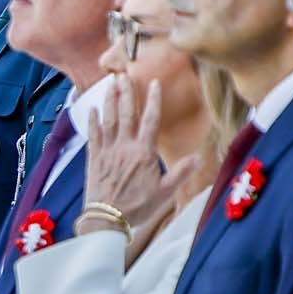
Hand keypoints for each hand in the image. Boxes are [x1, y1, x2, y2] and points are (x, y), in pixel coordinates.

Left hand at [81, 71, 199, 242]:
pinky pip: (93, 135)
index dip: (153, 100)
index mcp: (144, 153)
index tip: (154, 83)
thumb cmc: (138, 207)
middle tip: (125, 74)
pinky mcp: (94, 158)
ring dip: (109, 100)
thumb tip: (200, 157)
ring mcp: (108, 151)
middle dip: (127, 92)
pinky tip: (93, 108)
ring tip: (110, 84)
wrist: (107, 219)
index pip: (151, 120)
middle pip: (127, 113)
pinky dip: (93, 120)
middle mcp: (125, 147)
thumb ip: (181, 173)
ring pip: (109, 119)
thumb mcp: (165, 193)